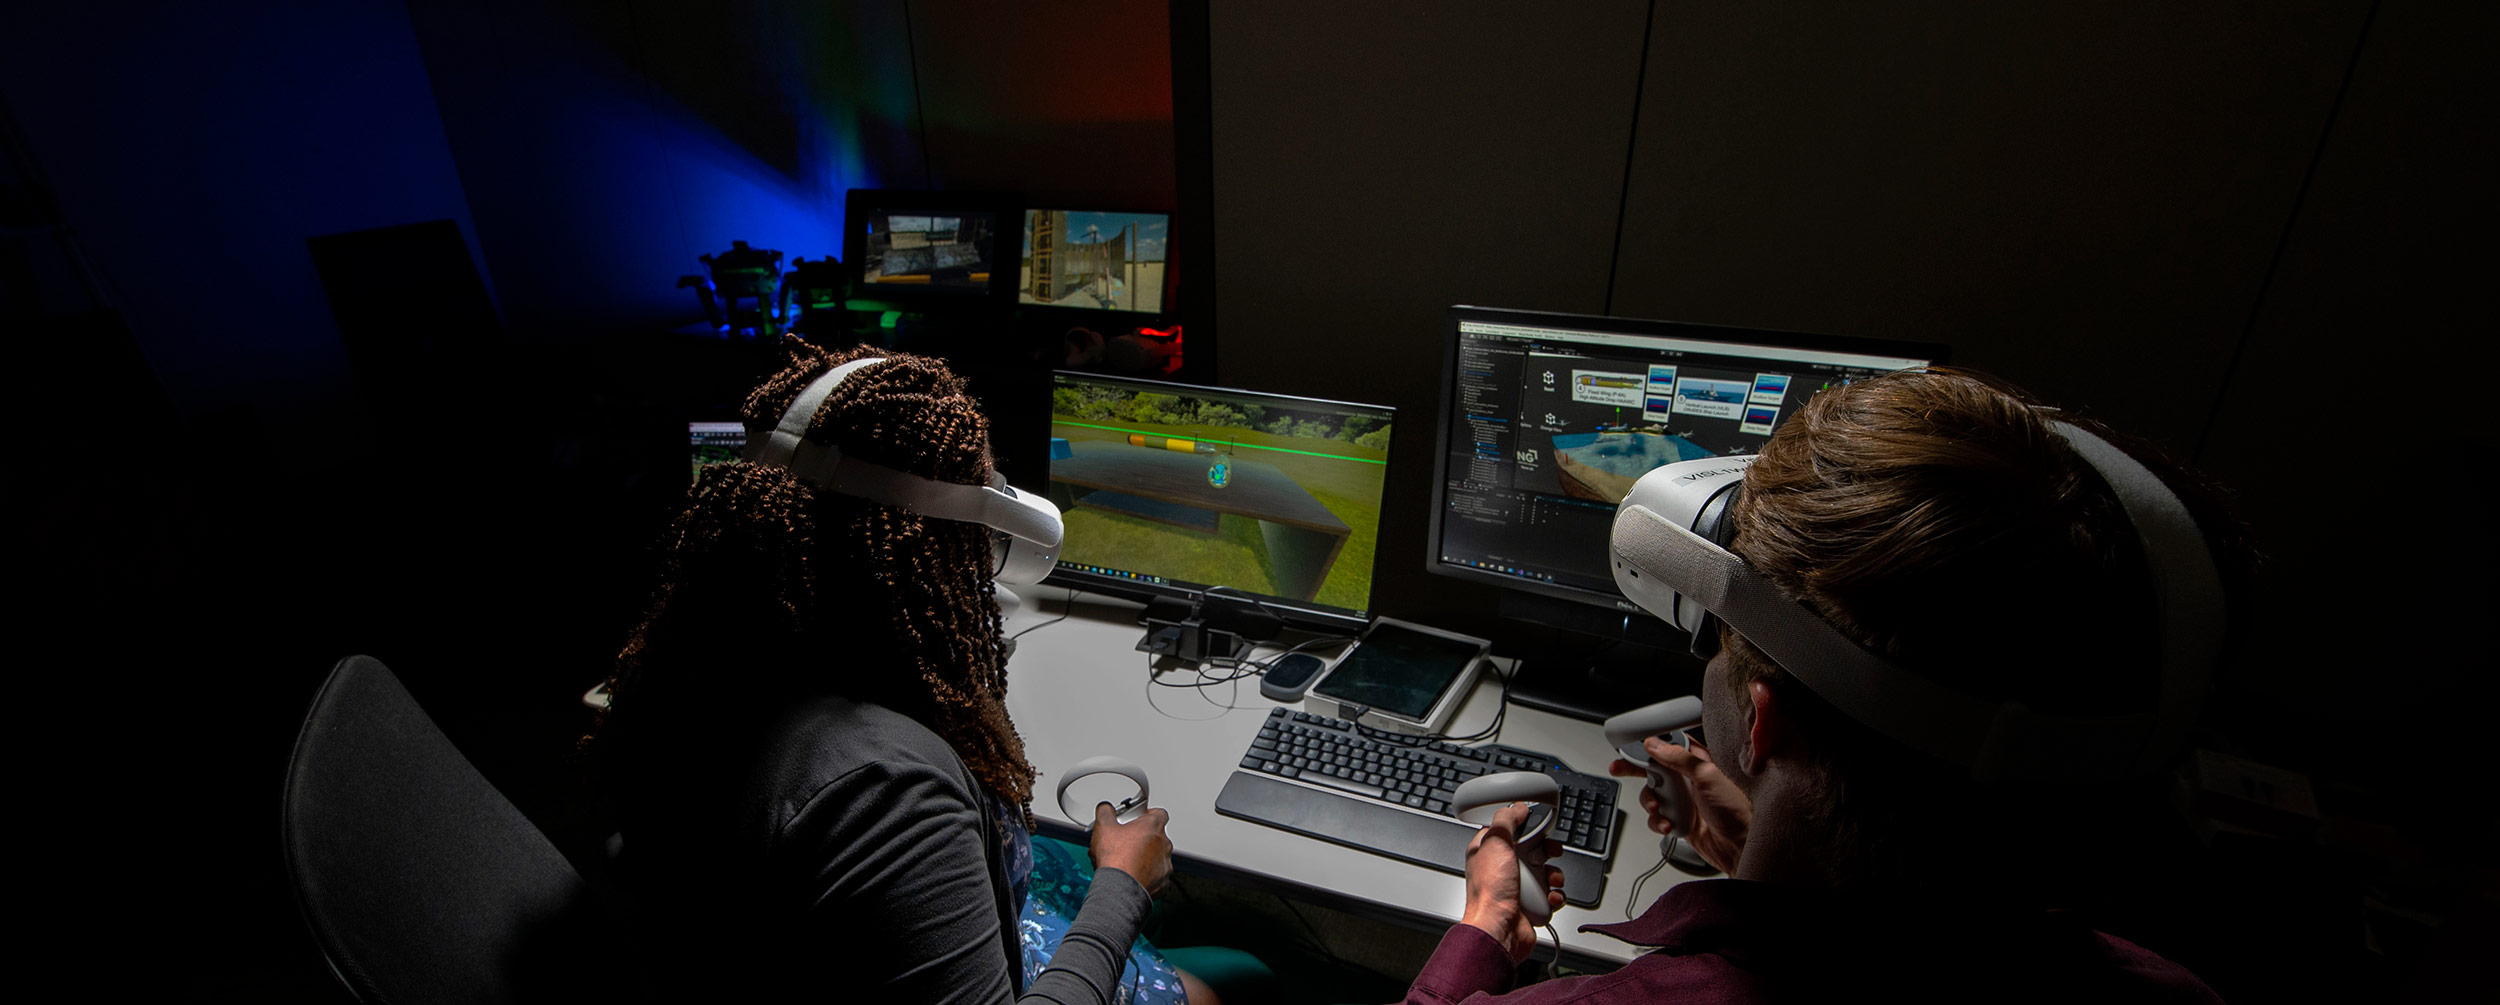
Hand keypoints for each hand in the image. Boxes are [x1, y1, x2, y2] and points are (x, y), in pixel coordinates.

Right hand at [1088, 802, 1173, 895]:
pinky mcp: (1162, 882)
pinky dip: (1146, 875)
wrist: (1120, 888)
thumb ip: (1106, 811)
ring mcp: (1164, 864)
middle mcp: (1164, 844)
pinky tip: (1131, 875)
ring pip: (1156, 856)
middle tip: (1125, 842)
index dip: (1147, 814)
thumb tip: (1105, 808)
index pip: (1159, 813)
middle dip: (1142, 838)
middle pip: (1156, 836)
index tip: (1136, 818)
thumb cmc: (1116, 860)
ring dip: (1144, 857)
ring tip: (1126, 861)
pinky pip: (1156, 875)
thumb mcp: (1103, 827)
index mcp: (1153, 827)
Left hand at [1458, 802, 1565, 963]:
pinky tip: (1552, 897)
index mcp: (1488, 852)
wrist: (1498, 931)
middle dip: (1546, 851)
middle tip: (1551, 851)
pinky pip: (1550, 895)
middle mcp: (1502, 869)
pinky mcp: (1530, 905)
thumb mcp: (1495, 843)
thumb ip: (1506, 820)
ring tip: (1552, 879)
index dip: (1525, 825)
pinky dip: (1556, 895)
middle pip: (1532, 850)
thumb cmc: (1490, 893)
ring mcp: (1516, 888)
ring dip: (1554, 874)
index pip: (1509, 830)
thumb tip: (1517, 808)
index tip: (1538, 824)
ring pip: (1544, 873)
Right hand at [1609, 737, 1749, 873]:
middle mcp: (1690, 780)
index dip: (1649, 745)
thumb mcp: (1708, 775)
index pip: (1668, 746)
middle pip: (1655, 769)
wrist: (1742, 847)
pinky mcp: (1680, 821)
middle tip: (1619, 767)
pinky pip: (1658, 818)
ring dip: (1651, 803)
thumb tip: (1655, 744)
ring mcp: (1684, 801)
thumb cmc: (1738, 810)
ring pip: (1653, 795)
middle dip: (1636, 770)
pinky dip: (1658, 822)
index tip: (1631, 746)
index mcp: (1699, 761)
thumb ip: (1679, 758)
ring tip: (1659, 809)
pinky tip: (1668, 825)